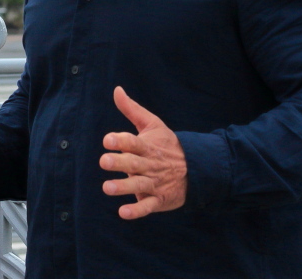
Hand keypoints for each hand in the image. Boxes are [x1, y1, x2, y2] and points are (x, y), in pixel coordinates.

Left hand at [100, 86, 186, 219]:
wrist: (197, 169)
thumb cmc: (167, 145)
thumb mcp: (152, 124)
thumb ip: (132, 109)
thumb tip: (117, 89)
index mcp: (147, 146)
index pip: (133, 142)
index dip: (120, 141)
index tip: (107, 140)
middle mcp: (150, 164)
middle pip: (133, 163)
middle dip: (119, 163)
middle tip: (103, 161)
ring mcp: (155, 182)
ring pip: (139, 185)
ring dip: (124, 187)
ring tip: (107, 188)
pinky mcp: (159, 199)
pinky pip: (148, 206)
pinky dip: (137, 210)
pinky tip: (123, 212)